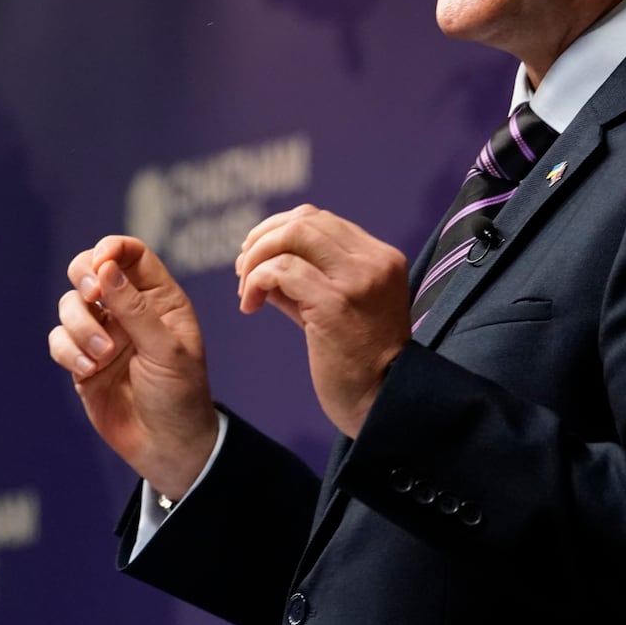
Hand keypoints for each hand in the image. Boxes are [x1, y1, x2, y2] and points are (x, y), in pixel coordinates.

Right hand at [48, 235, 218, 500]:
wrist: (165, 444)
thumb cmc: (179, 393)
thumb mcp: (166, 349)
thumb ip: (135, 309)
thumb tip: (106, 268)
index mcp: (159, 298)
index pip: (131, 254)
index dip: (111, 249)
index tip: (101, 264)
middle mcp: (128, 309)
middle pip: (90, 268)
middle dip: (85, 277)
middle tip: (93, 295)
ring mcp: (102, 333)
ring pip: (70, 304)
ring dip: (80, 325)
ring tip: (103, 355)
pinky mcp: (81, 359)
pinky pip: (58, 339)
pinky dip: (67, 350)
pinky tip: (89, 370)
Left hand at [236, 205, 410, 437]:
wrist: (382, 404)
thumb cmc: (359, 364)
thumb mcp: (337, 309)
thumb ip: (305, 280)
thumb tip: (259, 261)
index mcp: (380, 258)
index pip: (321, 220)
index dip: (279, 231)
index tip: (257, 258)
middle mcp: (373, 261)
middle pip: (305, 220)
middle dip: (262, 239)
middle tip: (242, 270)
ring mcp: (357, 280)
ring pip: (293, 235)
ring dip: (257, 257)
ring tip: (246, 290)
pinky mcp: (335, 303)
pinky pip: (283, 270)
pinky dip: (257, 280)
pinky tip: (250, 307)